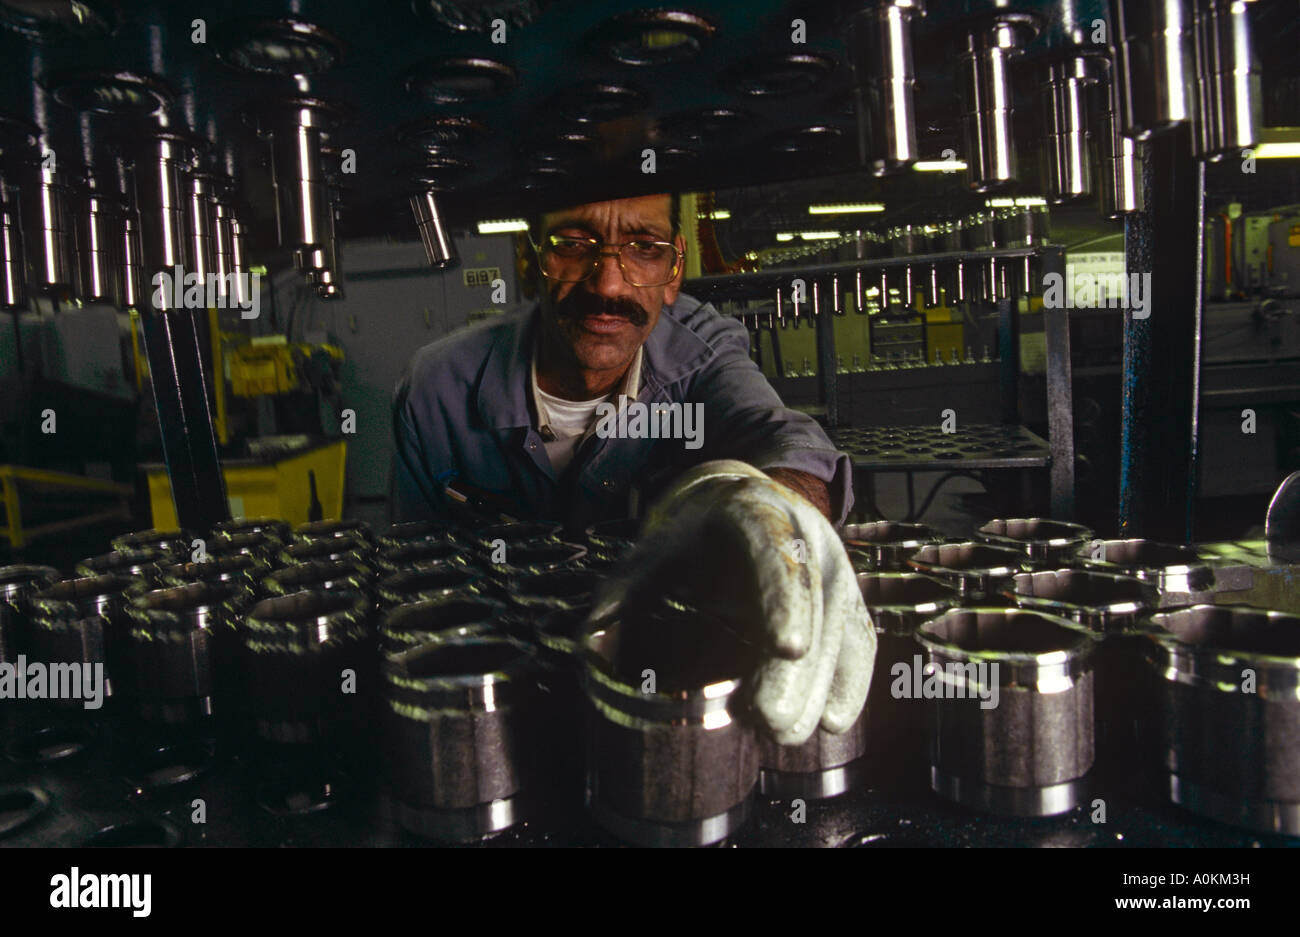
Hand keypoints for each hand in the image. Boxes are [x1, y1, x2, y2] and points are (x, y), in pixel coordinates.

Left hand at [588, 460, 875, 744]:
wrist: (743, 502)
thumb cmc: (691, 536)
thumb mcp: (653, 549)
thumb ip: (623, 590)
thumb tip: (591, 640)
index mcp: (756, 511)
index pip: (777, 553)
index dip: (785, 599)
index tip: (786, 648)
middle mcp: (808, 534)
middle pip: (816, 602)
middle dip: (798, 669)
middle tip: (770, 722)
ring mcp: (835, 565)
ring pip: (843, 626)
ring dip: (820, 685)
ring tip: (784, 733)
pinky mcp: (849, 597)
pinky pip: (861, 640)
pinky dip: (851, 682)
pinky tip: (831, 720)